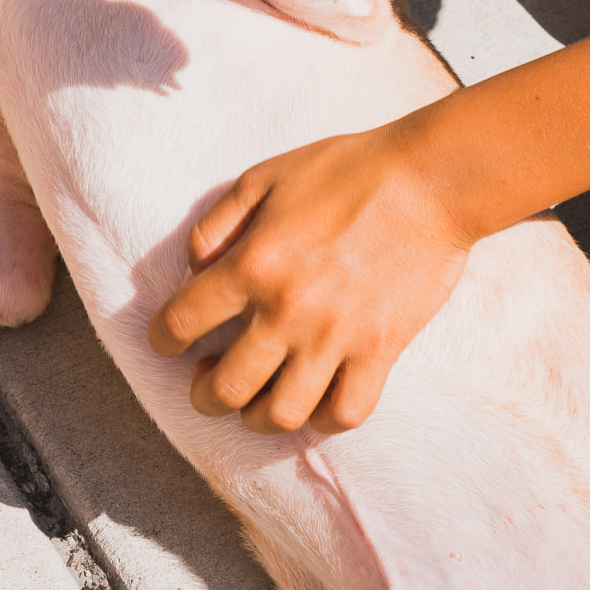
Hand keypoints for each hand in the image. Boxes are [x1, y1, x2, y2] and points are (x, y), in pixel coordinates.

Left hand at [146, 126, 474, 432]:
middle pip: (224, 389)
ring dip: (256, 417)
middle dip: (203, 393)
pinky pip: (344, 414)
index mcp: (252, 264)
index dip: (161, 340)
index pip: (181, 324)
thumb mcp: (262, 177)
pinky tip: (313, 401)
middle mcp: (287, 311)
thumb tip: (192, 270)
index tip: (166, 343)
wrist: (428, 181)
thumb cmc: (344, 170)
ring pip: (280, 415)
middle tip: (206, 380)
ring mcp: (336, 338)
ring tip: (254, 400)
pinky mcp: (381, 352)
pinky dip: (322, 419)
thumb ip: (216, 224)